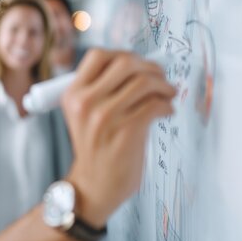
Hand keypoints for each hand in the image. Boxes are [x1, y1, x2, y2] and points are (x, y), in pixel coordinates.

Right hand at [61, 49, 175, 227]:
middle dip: (149, 66)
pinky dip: (167, 105)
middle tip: (160, 77)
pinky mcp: (127, 131)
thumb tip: (139, 64)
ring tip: (168, 93)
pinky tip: (166, 112)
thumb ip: (100, 89)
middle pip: (125, 62)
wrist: (95, 185)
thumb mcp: (83, 114)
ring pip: (144, 82)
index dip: (123, 55)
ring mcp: (105, 117)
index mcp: (73, 94)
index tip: (137, 66)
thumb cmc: (96, 147)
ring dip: (164, 85)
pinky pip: (155, 104)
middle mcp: (86, 102)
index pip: (98, 55)